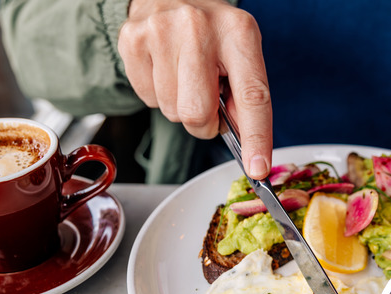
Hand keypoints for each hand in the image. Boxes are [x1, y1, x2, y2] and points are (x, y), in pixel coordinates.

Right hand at [118, 0, 271, 178]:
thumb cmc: (211, 33)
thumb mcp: (239, 53)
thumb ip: (244, 97)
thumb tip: (248, 146)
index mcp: (238, 33)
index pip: (252, 96)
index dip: (256, 137)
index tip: (258, 168)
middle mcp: (199, 28)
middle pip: (197, 113)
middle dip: (203, 122)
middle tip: (205, 102)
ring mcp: (161, 32)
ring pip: (171, 111)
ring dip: (179, 106)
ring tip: (183, 76)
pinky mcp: (132, 40)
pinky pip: (146, 99)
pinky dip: (157, 94)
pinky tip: (164, 69)